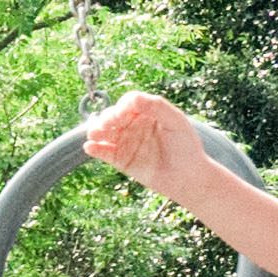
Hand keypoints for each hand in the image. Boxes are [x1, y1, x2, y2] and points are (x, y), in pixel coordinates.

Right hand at [80, 91, 218, 196]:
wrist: (187, 178)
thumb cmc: (186, 147)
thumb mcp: (176, 122)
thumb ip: (157, 107)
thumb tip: (133, 98)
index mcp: (147, 113)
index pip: (129, 103)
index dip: (124, 106)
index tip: (125, 113)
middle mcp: (133, 125)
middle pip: (113, 116)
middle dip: (107, 118)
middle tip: (107, 124)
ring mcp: (126, 142)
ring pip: (104, 132)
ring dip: (96, 130)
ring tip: (94, 134)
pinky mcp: (120, 159)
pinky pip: (103, 152)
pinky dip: (94, 148)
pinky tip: (90, 147)